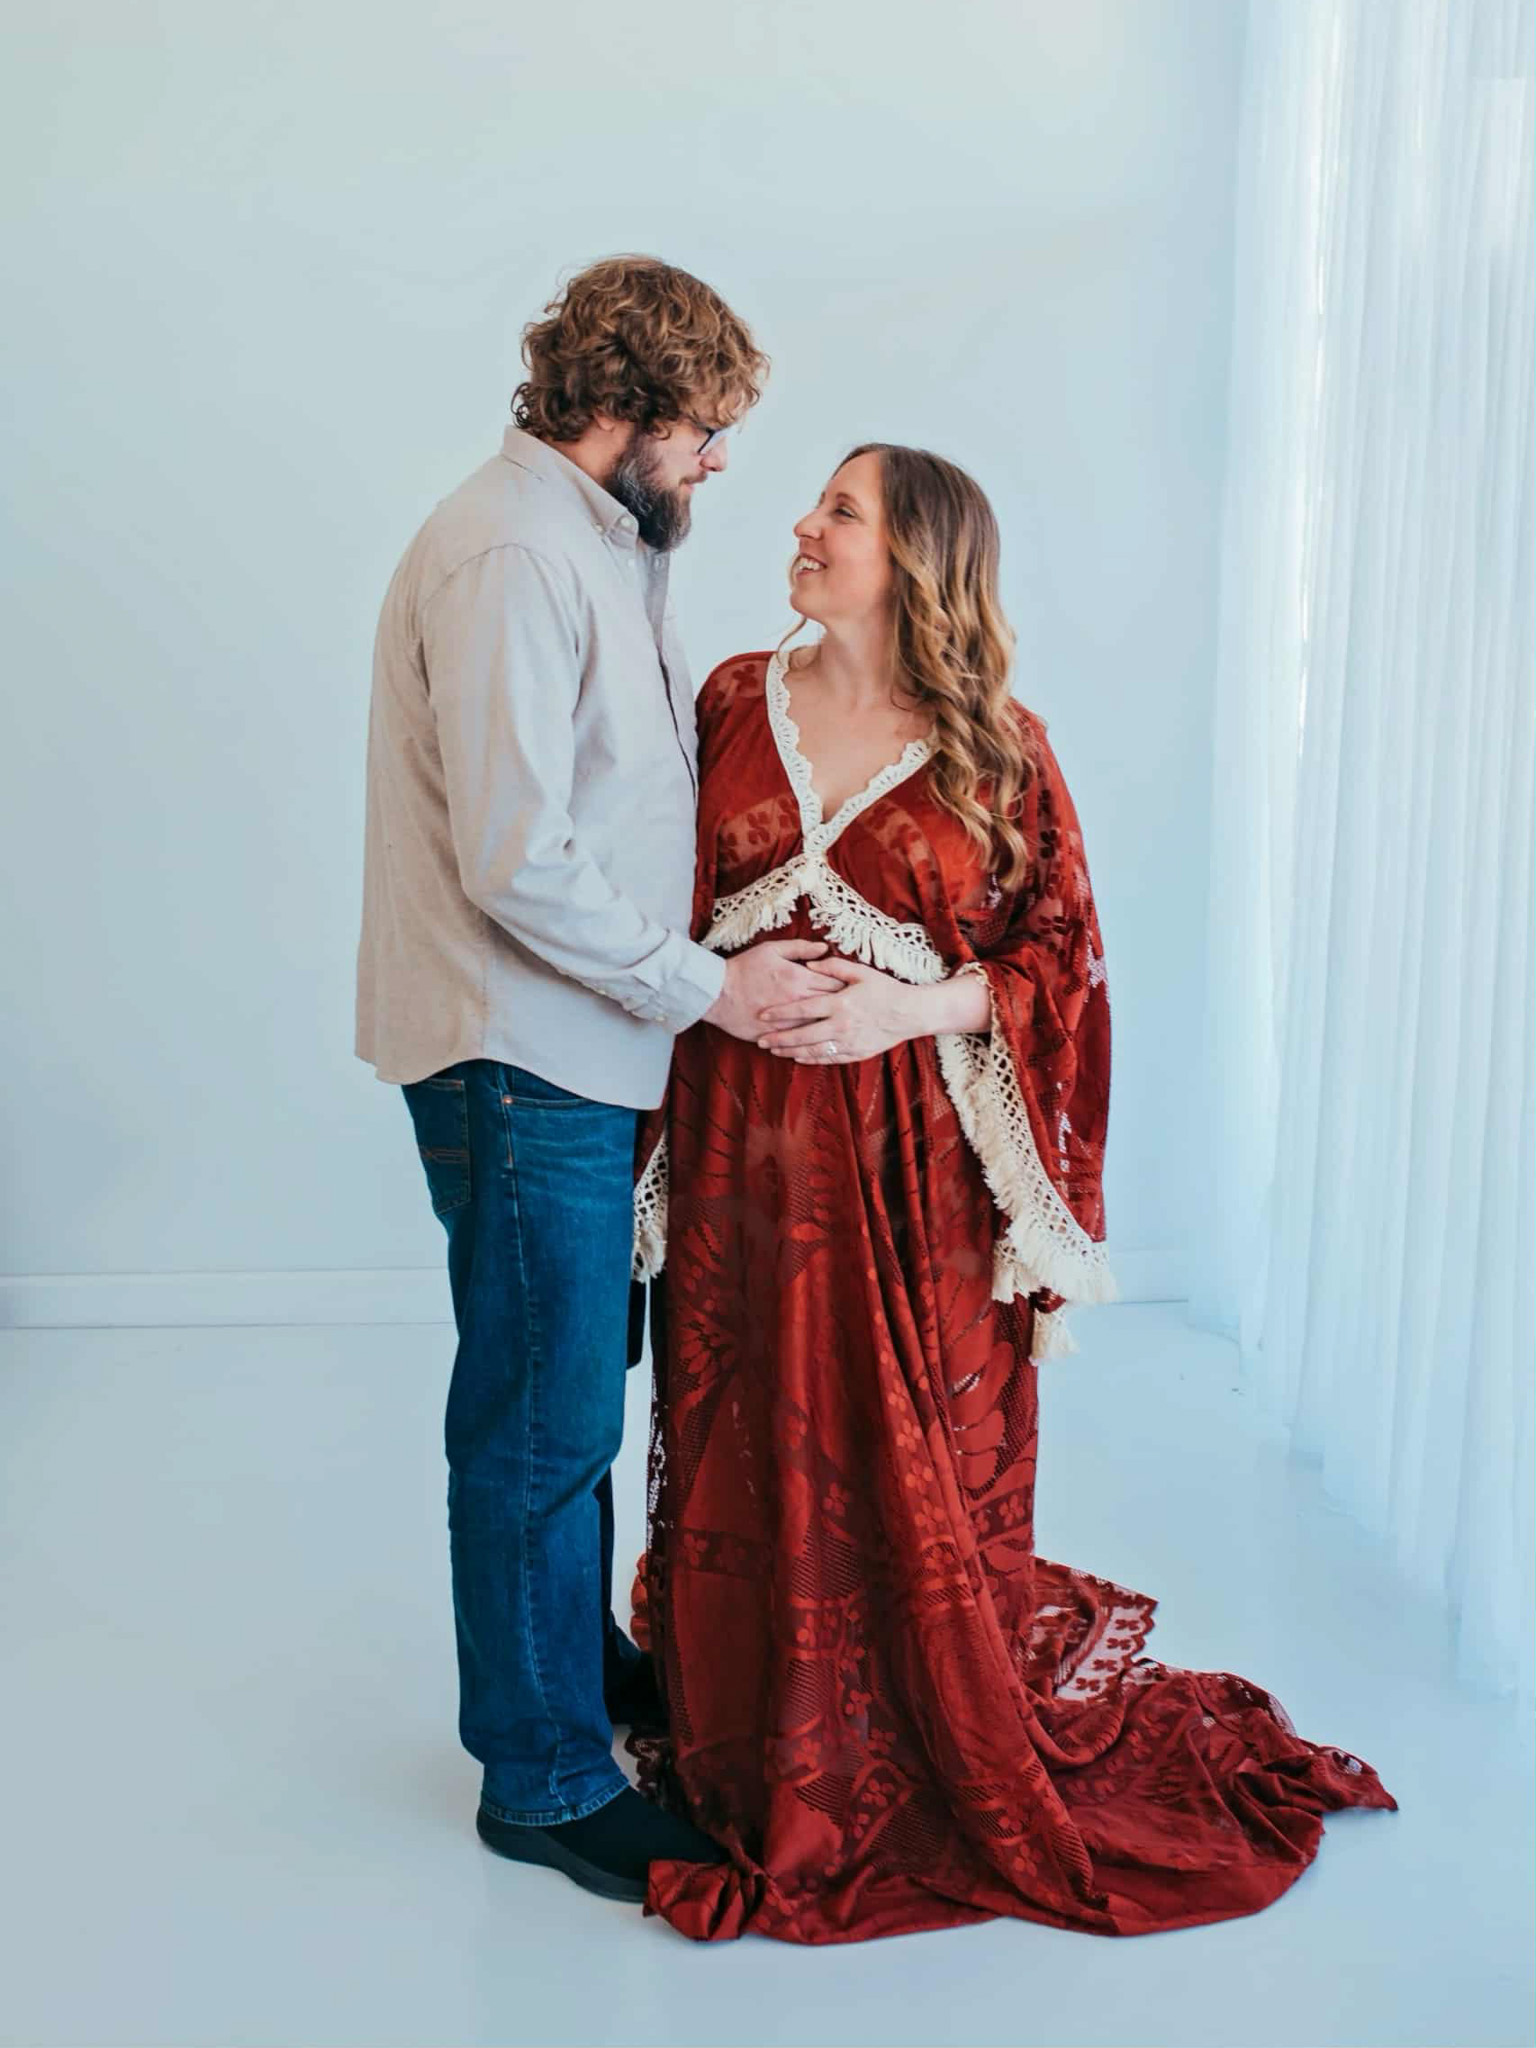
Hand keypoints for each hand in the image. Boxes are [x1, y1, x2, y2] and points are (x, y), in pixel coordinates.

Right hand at [705, 940, 842, 1042]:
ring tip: (839, 1025)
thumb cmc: (744, 968)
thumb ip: (801, 948)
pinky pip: (799, 1041)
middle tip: (852, 1009)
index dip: (846, 987)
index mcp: (799, 978)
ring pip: (819, 1027)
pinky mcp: (776, 1035)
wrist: (717, 992)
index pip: (835, 984)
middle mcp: (797, 1001)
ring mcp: (787, 1021)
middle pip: (832, 1007)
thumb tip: (824, 948)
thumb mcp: (772, 949)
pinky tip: (818, 1039)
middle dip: (843, 1007)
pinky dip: (810, 1040)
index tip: (852, 989)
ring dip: (830, 1026)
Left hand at [755, 957, 921, 1063]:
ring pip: (812, 1050)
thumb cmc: (885, 990)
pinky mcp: (855, 1053)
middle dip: (779, 1038)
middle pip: (802, 1035)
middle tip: (760, 1040)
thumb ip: (833, 966)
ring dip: (790, 1051)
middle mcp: (841, 1025)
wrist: (910, 1014)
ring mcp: (848, 1042)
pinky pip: (828, 1058)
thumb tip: (808, 963)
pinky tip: (797, 1057)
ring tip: (773, 1050)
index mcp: (840, 1003)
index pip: (803, 1009)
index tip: (763, 1015)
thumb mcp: (861, 972)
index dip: (780, 1013)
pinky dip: (810, 1059)